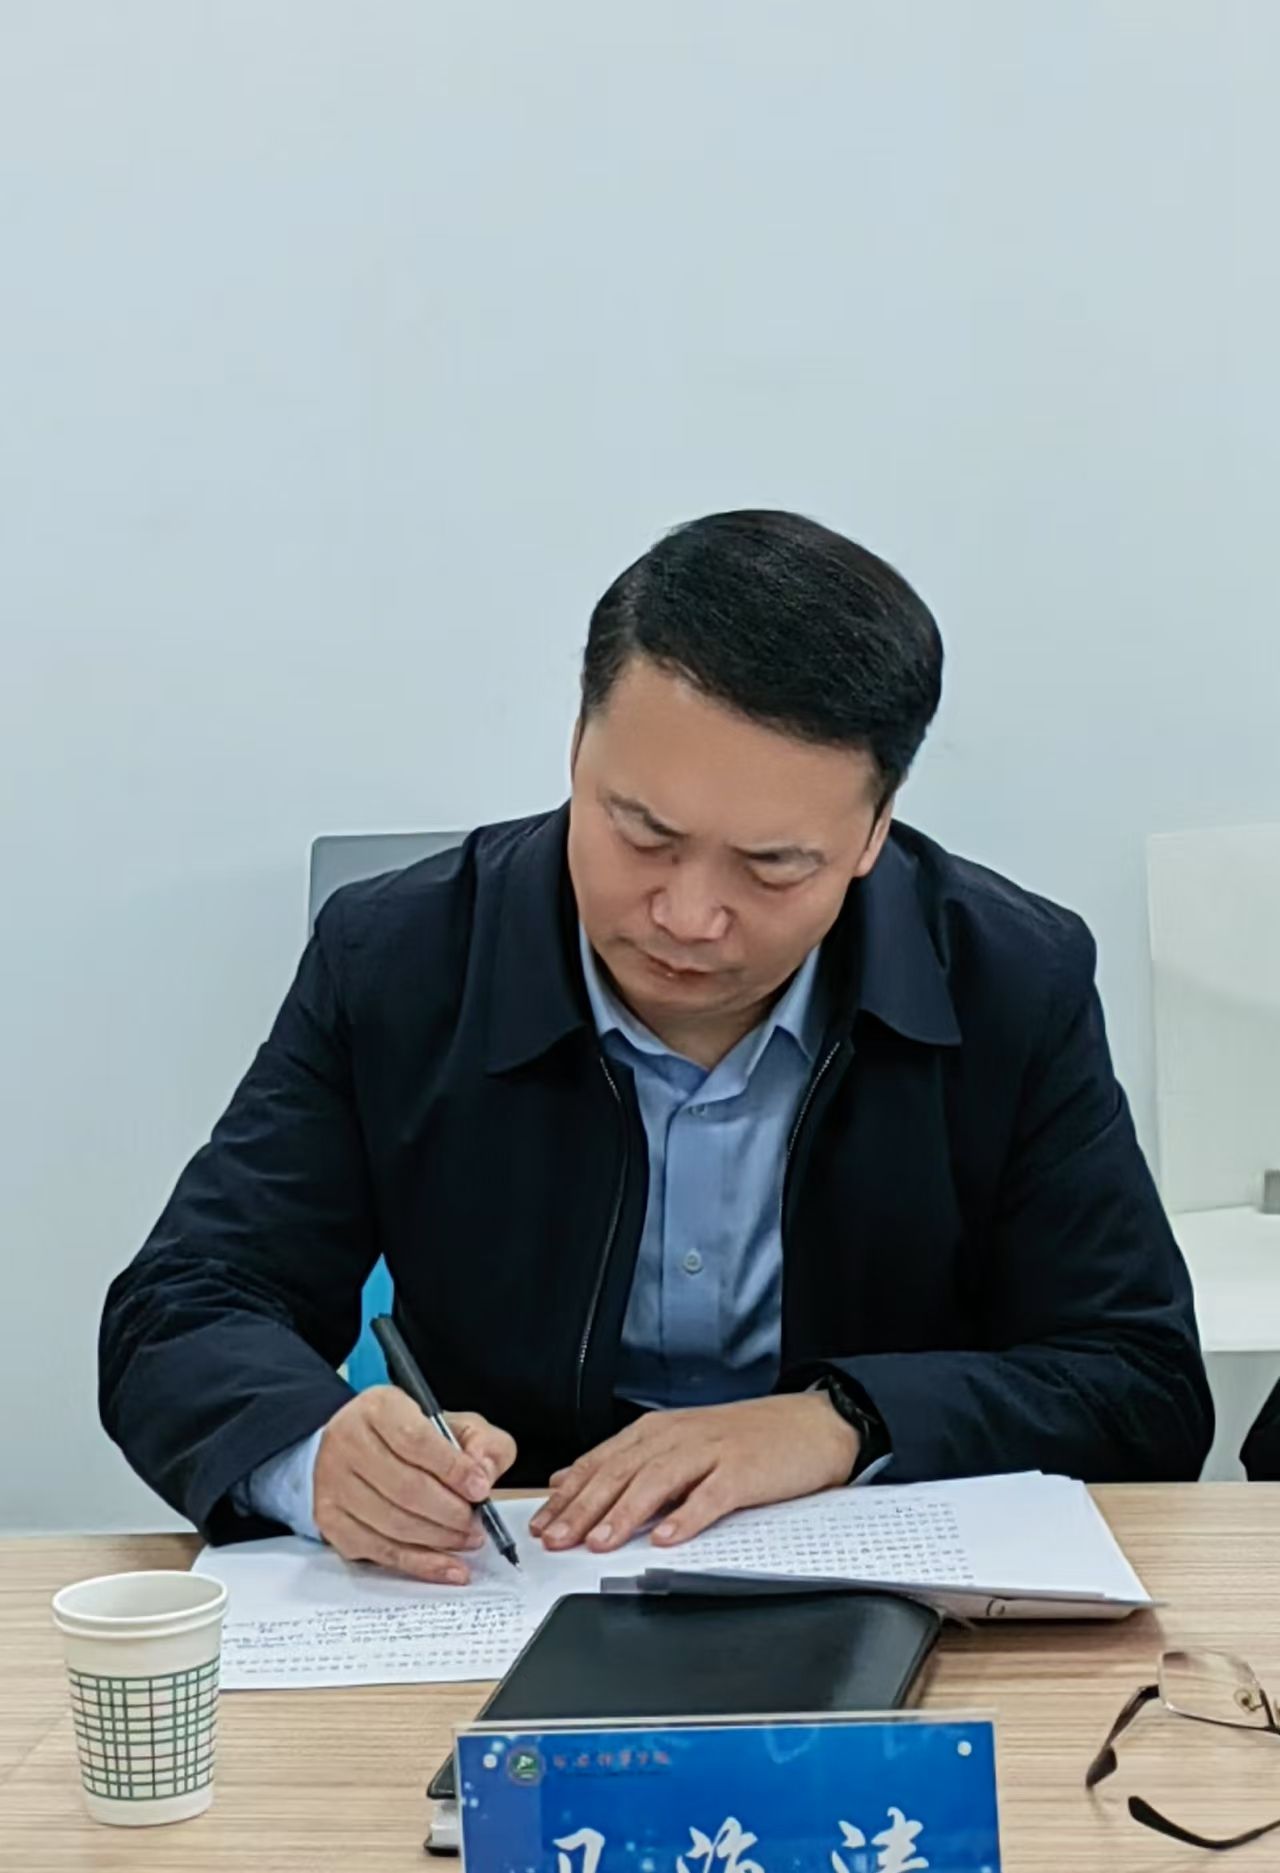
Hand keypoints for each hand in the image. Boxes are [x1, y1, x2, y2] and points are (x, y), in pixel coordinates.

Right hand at [313, 1387, 515, 1583]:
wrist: (360, 1446)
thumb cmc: (413, 1437)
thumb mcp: (454, 1424)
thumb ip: (482, 1442)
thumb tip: (483, 1474)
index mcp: (379, 1408)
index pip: (415, 1441)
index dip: (452, 1470)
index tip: (480, 1490)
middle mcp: (348, 1441)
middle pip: (405, 1488)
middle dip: (450, 1513)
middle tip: (476, 1523)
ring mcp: (333, 1482)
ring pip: (392, 1523)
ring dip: (438, 1540)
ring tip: (467, 1540)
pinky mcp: (330, 1519)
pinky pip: (378, 1551)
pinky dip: (419, 1563)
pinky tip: (446, 1566)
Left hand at [529, 1394, 858, 1553]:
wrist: (809, 1424)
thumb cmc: (743, 1440)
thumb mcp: (679, 1443)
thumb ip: (627, 1461)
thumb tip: (571, 1480)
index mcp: (658, 1431)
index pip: (601, 1462)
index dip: (569, 1494)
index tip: (542, 1525)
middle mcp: (678, 1437)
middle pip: (621, 1472)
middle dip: (584, 1508)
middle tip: (556, 1539)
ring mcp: (710, 1452)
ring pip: (657, 1481)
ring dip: (625, 1513)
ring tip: (600, 1542)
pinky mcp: (742, 1472)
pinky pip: (710, 1496)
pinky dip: (686, 1517)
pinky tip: (666, 1538)